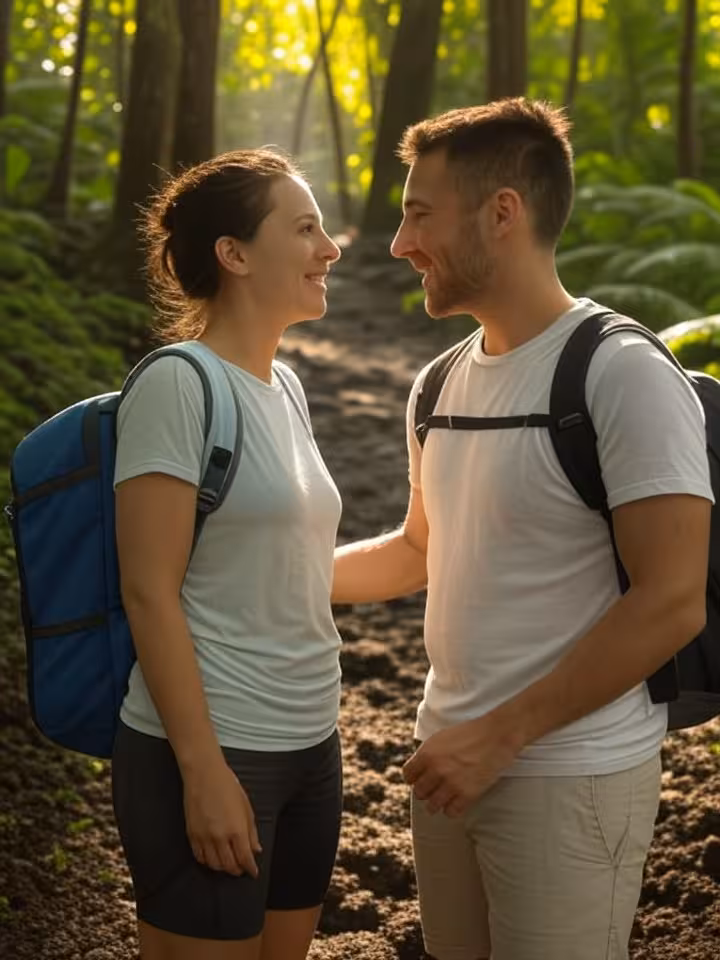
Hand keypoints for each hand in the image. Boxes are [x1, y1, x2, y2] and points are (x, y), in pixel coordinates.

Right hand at [182, 759, 261, 876]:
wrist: (204, 775)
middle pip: (229, 865)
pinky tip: (213, 858)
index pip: (244, 858)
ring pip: (213, 864)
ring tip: (229, 865)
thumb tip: (255, 849)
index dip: (250, 868)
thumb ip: (251, 831)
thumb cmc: (226, 785)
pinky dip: (207, 861)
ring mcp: (204, 837)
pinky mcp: (192, 834)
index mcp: (236, 829)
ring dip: (223, 868)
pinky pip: (199, 856)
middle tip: (242, 869)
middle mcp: (219, 837)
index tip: (253, 872)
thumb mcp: (246, 807)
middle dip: (237, 870)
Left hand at [402, 713, 523, 817]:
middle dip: (426, 791)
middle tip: (436, 788)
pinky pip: (451, 812)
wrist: (496, 735)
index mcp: (427, 753)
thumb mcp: (440, 738)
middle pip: (419, 793)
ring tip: (445, 798)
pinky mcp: (467, 794)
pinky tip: (458, 802)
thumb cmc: (470, 733)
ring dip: (437, 803)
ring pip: (432, 806)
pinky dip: (453, 809)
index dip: (415, 779)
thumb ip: (427, 754)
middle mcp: (436, 769)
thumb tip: (418, 771)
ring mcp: (451, 783)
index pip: (408, 776)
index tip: (421, 780)